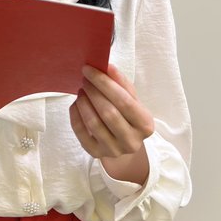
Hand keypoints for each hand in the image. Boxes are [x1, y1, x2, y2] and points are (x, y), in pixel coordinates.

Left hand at [69, 64, 154, 183]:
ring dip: (84, 102)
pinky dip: (75, 115)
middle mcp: (132, 141)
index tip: (90, 69)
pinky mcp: (96, 154)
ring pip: (94, 123)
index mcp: (145, 125)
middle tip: (85, 79)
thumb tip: (107, 67)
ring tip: (81, 90)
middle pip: (109, 113)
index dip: (105, 84)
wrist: (122, 141)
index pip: (125, 101)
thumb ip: (121, 83)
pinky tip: (76, 104)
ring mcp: (114, 150)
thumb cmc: (127, 115)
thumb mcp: (131, 99)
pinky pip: (81, 133)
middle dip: (94, 92)